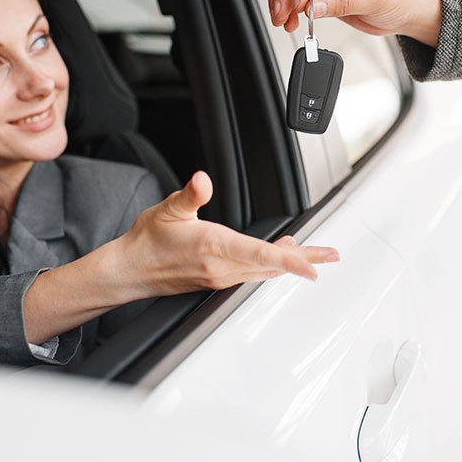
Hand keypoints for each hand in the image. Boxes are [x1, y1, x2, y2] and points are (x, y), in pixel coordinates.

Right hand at [116, 171, 338, 297]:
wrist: (130, 270)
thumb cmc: (147, 241)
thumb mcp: (168, 210)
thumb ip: (190, 195)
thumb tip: (203, 180)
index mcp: (212, 247)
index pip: (259, 255)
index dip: (289, 261)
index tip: (314, 267)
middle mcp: (221, 268)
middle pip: (271, 266)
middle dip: (305, 260)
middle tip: (332, 255)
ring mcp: (220, 277)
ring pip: (264, 272)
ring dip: (291, 263)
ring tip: (314, 254)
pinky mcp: (216, 280)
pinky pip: (253, 274)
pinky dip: (272, 265)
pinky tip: (278, 255)